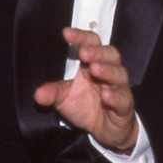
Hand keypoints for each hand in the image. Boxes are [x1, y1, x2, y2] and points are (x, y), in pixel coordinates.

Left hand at [34, 28, 137, 152]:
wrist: (105, 129)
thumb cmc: (86, 105)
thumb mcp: (64, 98)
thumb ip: (53, 92)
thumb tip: (38, 94)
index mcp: (93, 64)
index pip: (91, 43)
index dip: (81, 37)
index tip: (66, 33)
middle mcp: (109, 72)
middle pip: (109, 54)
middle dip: (97, 52)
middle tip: (84, 52)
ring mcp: (119, 88)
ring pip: (119, 74)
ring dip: (107, 70)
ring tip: (95, 69)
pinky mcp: (124, 106)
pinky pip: (123, 99)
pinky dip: (115, 96)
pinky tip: (106, 95)